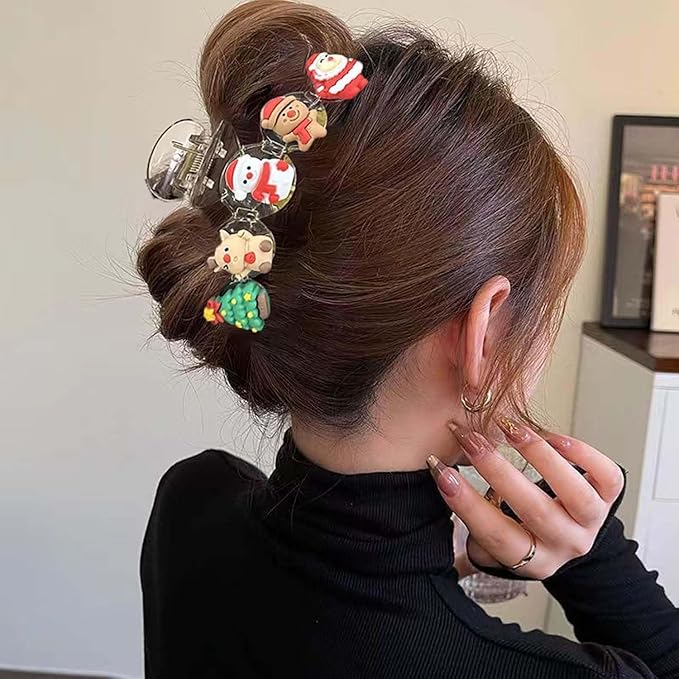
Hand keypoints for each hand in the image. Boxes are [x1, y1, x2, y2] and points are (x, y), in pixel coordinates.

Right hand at [427, 420, 624, 579]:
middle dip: (496, 470)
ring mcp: (592, 522)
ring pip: (574, 495)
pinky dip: (583, 455)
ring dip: (539, 457)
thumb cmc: (517, 528)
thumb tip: (437, 482)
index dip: (466, 504)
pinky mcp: (609, 497)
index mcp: (531, 561)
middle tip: (468, 438)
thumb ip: (467, 524)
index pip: (497, 536)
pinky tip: (552, 435)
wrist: (567, 535)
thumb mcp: (491, 539)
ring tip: (509, 427)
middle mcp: (565, 545)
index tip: (440, 470)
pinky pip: (607, 478)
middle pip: (534, 512)